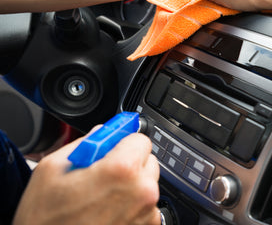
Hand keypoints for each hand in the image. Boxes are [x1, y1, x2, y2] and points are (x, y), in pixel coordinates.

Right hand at [13, 132, 159, 224]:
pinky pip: (146, 206)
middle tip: (101, 176)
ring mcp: (147, 213)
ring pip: (147, 184)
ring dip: (130, 186)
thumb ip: (86, 143)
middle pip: (147, 161)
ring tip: (100, 199)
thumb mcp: (52, 169)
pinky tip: (107, 213)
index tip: (112, 148)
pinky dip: (132, 206)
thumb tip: (103, 132)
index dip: (122, 141)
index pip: (140, 138)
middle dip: (127, 163)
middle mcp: (142, 191)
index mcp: (122, 170)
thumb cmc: (46, 220)